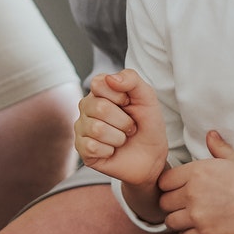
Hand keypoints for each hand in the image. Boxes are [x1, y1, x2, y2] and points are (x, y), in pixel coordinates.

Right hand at [73, 70, 167, 187]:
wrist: (152, 156)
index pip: (98, 84)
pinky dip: (110, 150)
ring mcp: (82, 127)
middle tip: (129, 126)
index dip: (120, 96)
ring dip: (118, 137)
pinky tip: (113, 150)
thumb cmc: (147, 124)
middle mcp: (87, 107)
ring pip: (97, 129)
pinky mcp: (82, 149)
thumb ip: (131, 79)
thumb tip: (110, 78)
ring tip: (122, 138)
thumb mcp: (147, 97)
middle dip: (123, 121)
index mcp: (99, 91)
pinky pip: (92, 147)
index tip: (129, 104)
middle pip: (100, 108)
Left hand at [158, 130, 233, 233]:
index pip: (164, 180)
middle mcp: (192, 193)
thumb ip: (219, 149)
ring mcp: (198, 215)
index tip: (176, 187)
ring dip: (177, 220)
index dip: (170, 184)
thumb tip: (211, 135)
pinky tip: (195, 230)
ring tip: (187, 217)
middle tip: (182, 203)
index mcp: (197, 171)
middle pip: (164, 201)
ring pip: (170, 221)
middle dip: (171, 203)